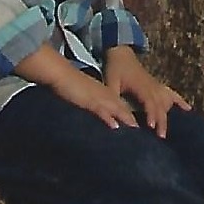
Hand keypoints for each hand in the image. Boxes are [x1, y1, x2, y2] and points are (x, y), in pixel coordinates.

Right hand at [15, 43, 138, 130]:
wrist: (60, 73)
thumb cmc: (68, 84)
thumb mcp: (84, 95)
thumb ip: (92, 104)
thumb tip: (96, 112)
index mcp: (104, 92)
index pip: (120, 105)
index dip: (130, 115)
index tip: (138, 126)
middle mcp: (105, 94)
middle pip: (123, 108)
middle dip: (133, 120)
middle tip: (143, 129)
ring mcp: (98, 97)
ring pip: (117, 109)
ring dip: (127, 119)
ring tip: (136, 130)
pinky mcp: (89, 100)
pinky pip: (102, 110)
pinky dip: (109, 118)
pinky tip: (115, 126)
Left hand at [103, 47, 190, 137]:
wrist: (121, 53)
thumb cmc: (115, 68)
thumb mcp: (110, 82)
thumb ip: (112, 97)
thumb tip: (113, 112)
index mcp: (140, 86)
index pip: (149, 102)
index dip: (151, 114)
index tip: (152, 126)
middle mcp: (152, 86)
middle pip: (160, 105)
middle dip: (161, 121)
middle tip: (161, 136)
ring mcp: (157, 86)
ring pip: (166, 102)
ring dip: (168, 116)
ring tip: (166, 132)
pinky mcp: (158, 85)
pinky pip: (172, 93)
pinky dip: (180, 101)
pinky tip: (188, 109)